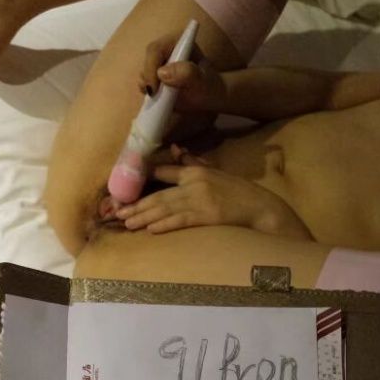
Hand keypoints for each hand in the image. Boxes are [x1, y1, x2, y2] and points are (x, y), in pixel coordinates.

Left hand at [116, 147, 312, 238]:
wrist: (262, 208)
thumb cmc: (239, 193)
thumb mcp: (216, 172)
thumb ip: (194, 162)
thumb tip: (175, 149)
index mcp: (196, 171)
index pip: (164, 172)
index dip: (143, 180)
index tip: (125, 189)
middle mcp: (195, 183)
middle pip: (159, 194)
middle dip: (136, 205)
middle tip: (117, 213)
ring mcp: (201, 200)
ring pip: (165, 209)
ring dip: (144, 217)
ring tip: (127, 223)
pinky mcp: (208, 216)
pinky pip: (181, 221)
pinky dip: (164, 225)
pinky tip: (150, 230)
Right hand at [140, 34, 226, 113]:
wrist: (212, 97)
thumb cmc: (210, 87)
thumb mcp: (202, 81)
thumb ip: (187, 74)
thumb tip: (161, 73)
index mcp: (179, 42)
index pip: (156, 49)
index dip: (150, 67)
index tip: (154, 88)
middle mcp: (167, 50)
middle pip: (147, 60)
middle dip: (148, 78)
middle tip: (154, 95)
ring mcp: (161, 63)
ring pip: (144, 72)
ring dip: (146, 86)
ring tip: (158, 98)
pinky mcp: (157, 76)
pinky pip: (145, 83)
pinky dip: (147, 92)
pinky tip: (156, 99)